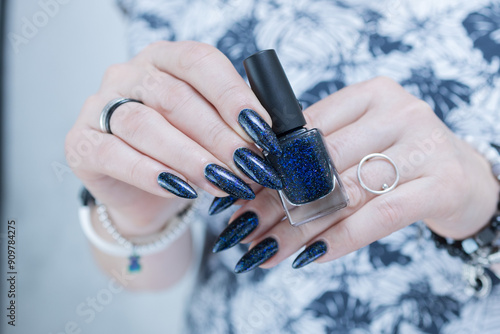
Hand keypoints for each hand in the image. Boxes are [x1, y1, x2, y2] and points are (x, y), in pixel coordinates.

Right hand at [65, 41, 274, 234]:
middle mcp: (129, 74)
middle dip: (218, 135)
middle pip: (174, 97)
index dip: (232, 94)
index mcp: (165, 58)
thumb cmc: (183, 151)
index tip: (262, 128)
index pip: (199, 62)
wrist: (144, 192)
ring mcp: (99, 106)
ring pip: (144, 124)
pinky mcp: (81, 144)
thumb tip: (269, 134)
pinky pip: (114, 155)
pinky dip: (151, 173)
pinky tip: (181, 187)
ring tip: (222, 181)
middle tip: (248, 164)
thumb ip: (235, 124)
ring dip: (190, 157)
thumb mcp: (212, 130)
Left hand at [215, 77, 499, 271]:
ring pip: (344, 193)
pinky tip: (309, 257)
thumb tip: (252, 184)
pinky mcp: (441, 185)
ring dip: (297, 229)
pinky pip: (379, 217)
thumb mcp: (363, 140)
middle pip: (320, 163)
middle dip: (274, 202)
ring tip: (265, 251)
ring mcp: (423, 146)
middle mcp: (398, 112)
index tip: (237, 194)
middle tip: (242, 230)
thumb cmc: (399, 158)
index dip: (267, 165)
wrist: (463, 177)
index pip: (305, 130)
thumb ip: (318, 150)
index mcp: (370, 94)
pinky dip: (340, 239)